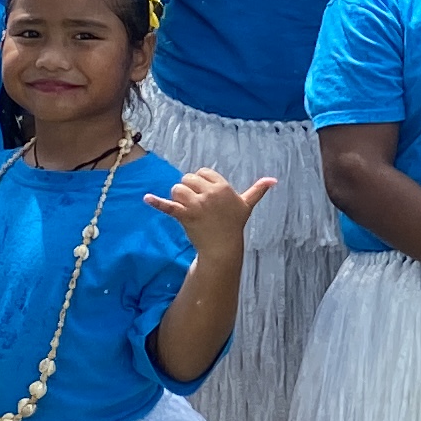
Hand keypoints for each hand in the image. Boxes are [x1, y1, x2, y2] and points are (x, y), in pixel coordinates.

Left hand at [146, 167, 271, 253]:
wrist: (223, 248)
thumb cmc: (233, 225)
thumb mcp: (246, 206)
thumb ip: (258, 190)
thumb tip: (273, 180)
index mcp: (223, 187)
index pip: (203, 172)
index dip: (200, 182)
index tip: (204, 195)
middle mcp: (211, 193)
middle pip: (188, 178)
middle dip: (187, 189)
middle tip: (194, 205)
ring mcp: (198, 205)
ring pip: (177, 189)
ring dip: (177, 198)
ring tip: (185, 209)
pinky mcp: (186, 216)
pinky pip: (169, 206)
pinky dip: (157, 202)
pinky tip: (146, 198)